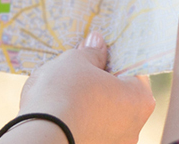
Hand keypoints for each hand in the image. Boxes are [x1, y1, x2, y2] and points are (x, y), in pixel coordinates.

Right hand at [6, 33, 153, 143]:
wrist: (38, 140)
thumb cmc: (63, 95)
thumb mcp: (76, 61)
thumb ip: (91, 52)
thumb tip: (96, 43)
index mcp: (140, 99)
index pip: (133, 70)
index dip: (114, 57)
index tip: (97, 51)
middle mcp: (134, 127)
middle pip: (119, 94)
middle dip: (100, 81)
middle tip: (78, 68)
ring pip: (103, 114)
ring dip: (88, 102)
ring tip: (62, 91)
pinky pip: (90, 130)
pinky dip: (78, 121)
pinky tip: (58, 112)